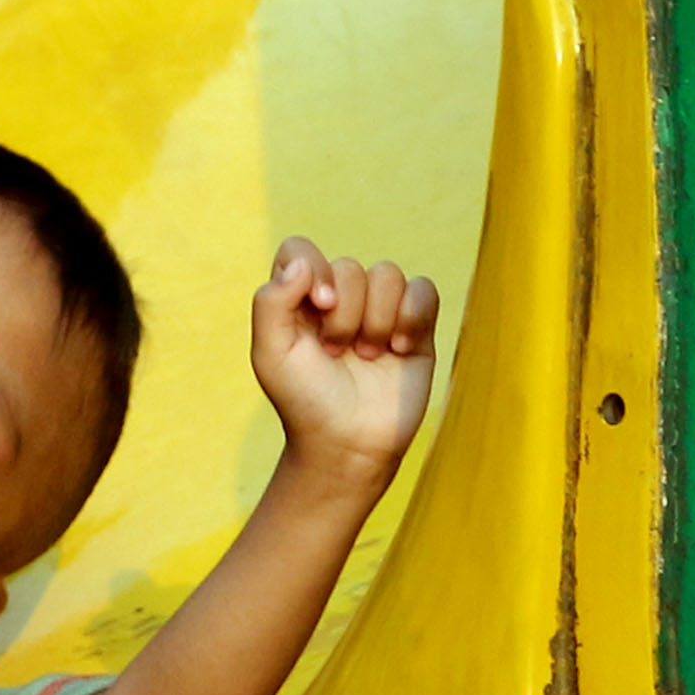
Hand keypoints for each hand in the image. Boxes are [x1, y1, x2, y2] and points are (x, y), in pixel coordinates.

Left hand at [250, 239, 437, 479]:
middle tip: (336, 353)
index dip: (313, 266)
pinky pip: (424, 289)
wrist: (348, 444)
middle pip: (348, 267)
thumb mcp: (270, 355)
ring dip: (377, 319)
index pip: (300, 250)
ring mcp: (379, 309)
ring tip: (368, 356)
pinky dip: (412, 316)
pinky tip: (398, 348)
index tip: (318, 306)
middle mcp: (340, 297)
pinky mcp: (415, 325)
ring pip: (388, 273)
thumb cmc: (305, 401)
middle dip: (344, 314)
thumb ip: (270, 303)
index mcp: (299, 298)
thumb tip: (301, 263)